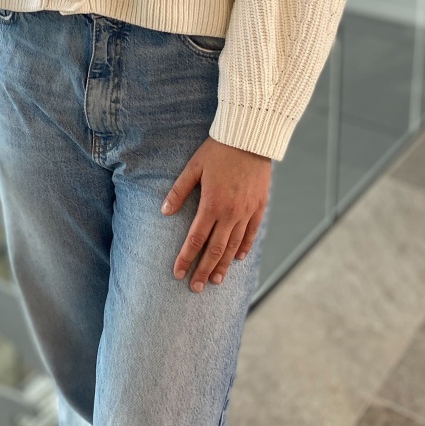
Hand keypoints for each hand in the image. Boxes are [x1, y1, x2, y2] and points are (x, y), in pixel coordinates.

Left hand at [161, 137, 271, 291]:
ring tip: (215, 280)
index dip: (186, 258)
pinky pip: (251, 233)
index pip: (196, 239)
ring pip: (234, 246)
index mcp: (212, 204)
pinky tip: (238, 259)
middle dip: (203, 270)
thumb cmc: (218, 150)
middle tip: (195, 288)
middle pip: (215, 249)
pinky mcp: (259, 207)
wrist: (250, 137)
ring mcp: (247, 212)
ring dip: (223, 265)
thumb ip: (179, 191)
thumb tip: (164, 211)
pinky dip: (244, 248)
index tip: (178, 273)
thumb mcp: (194, 167)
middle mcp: (230, 213)